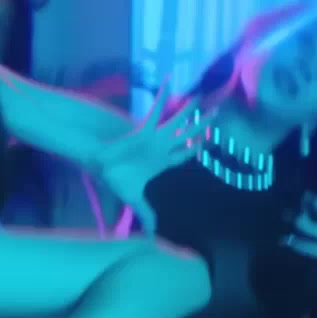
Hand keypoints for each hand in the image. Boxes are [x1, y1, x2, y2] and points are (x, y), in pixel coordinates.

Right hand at [90, 90, 208, 233]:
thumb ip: (145, 213)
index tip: (206, 143)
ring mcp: (154, 137)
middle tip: (217, 114)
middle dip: (202, 126)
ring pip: (177, 122)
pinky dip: (162, 96)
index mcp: (161, 162)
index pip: (183, 155)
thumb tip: (151, 237)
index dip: (195, 149)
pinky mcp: (144, 130)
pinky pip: (156, 110)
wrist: (99, 165)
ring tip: (202, 97)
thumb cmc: (115, 178)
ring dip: (189, 111)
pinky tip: (169, 80)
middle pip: (187, 135)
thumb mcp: (134, 200)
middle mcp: (161, 147)